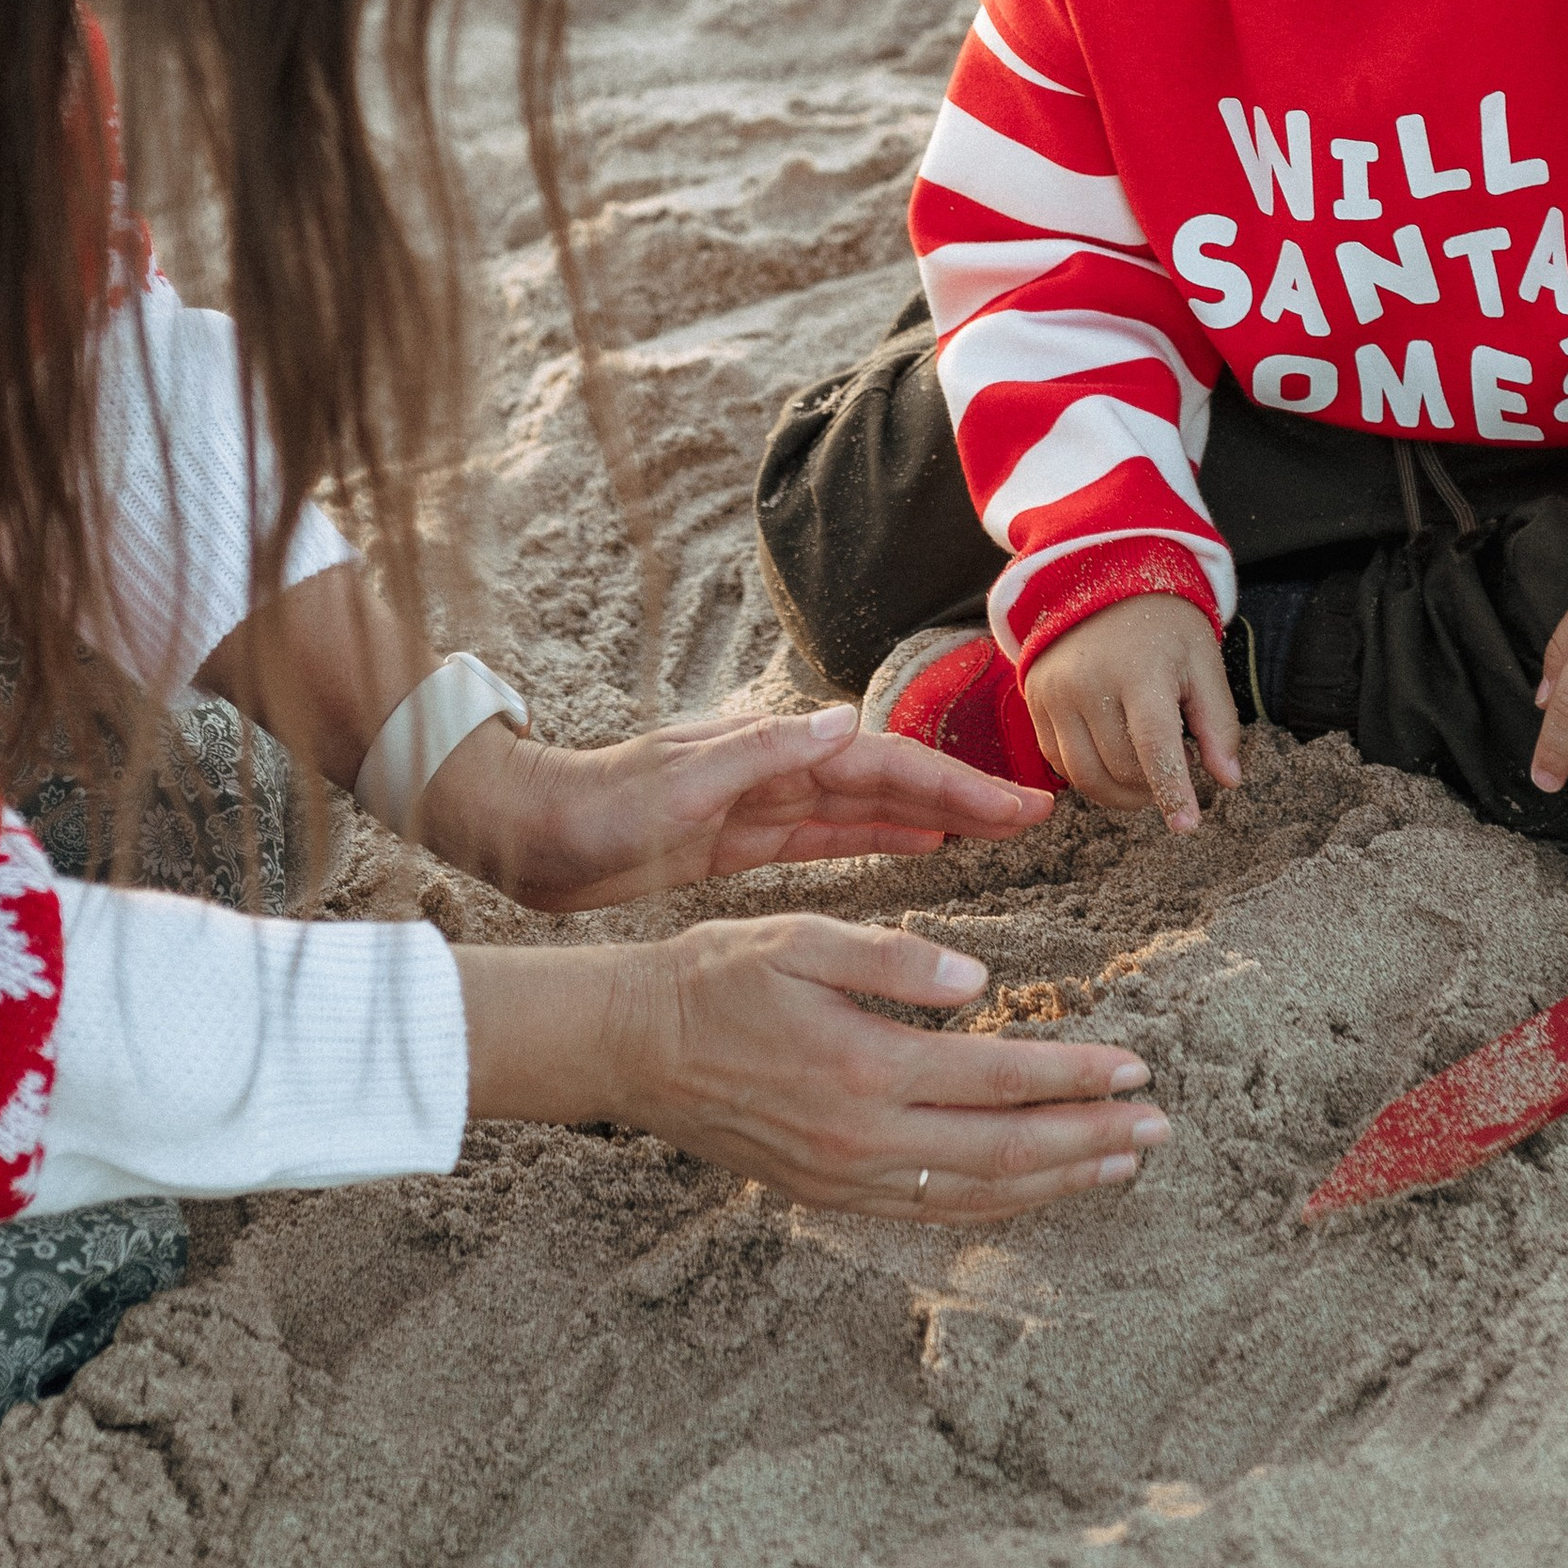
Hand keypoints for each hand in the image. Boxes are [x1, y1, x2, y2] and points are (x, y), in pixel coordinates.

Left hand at [424, 707, 1054, 913]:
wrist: (530, 830)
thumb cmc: (596, 805)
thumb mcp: (675, 786)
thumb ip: (758, 753)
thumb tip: (843, 722)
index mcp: (770, 750)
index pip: (883, 763)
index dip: (955, 780)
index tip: (1019, 802)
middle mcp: (777, 769)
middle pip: (890, 780)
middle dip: (963, 793)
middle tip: (1036, 813)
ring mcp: (763, 803)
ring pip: (869, 808)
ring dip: (934, 814)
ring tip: (999, 824)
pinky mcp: (742, 838)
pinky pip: (831, 837)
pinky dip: (880, 837)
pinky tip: (920, 845)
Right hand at [455, 916, 1165, 1217]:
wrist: (631, 1046)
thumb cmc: (716, 976)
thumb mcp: (799, 938)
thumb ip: (893, 959)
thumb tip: (982, 984)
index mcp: (863, 1067)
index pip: (998, 1079)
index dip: (1074, 1076)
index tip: (1136, 1067)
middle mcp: (861, 1139)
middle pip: (1004, 1153)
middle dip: (1090, 1141)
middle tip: (1158, 1128)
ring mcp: (844, 1178)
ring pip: (975, 1195)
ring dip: (1056, 1182)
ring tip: (1118, 1164)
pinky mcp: (828, 1193)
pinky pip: (931, 1210)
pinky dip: (995, 1204)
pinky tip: (1031, 1189)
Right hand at [1021, 593, 1241, 834]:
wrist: (1100, 576)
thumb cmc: (1162, 622)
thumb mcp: (1203, 661)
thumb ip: (1219, 723)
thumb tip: (1228, 780)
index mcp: (1138, 671)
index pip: (1153, 747)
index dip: (1172, 792)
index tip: (1187, 826)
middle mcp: (1087, 683)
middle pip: (1121, 768)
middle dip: (1153, 787)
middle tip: (1177, 768)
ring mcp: (1053, 693)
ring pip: (1086, 775)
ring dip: (1121, 792)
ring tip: (1147, 772)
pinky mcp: (1034, 700)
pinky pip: (1060, 761)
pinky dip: (1090, 774)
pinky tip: (1114, 756)